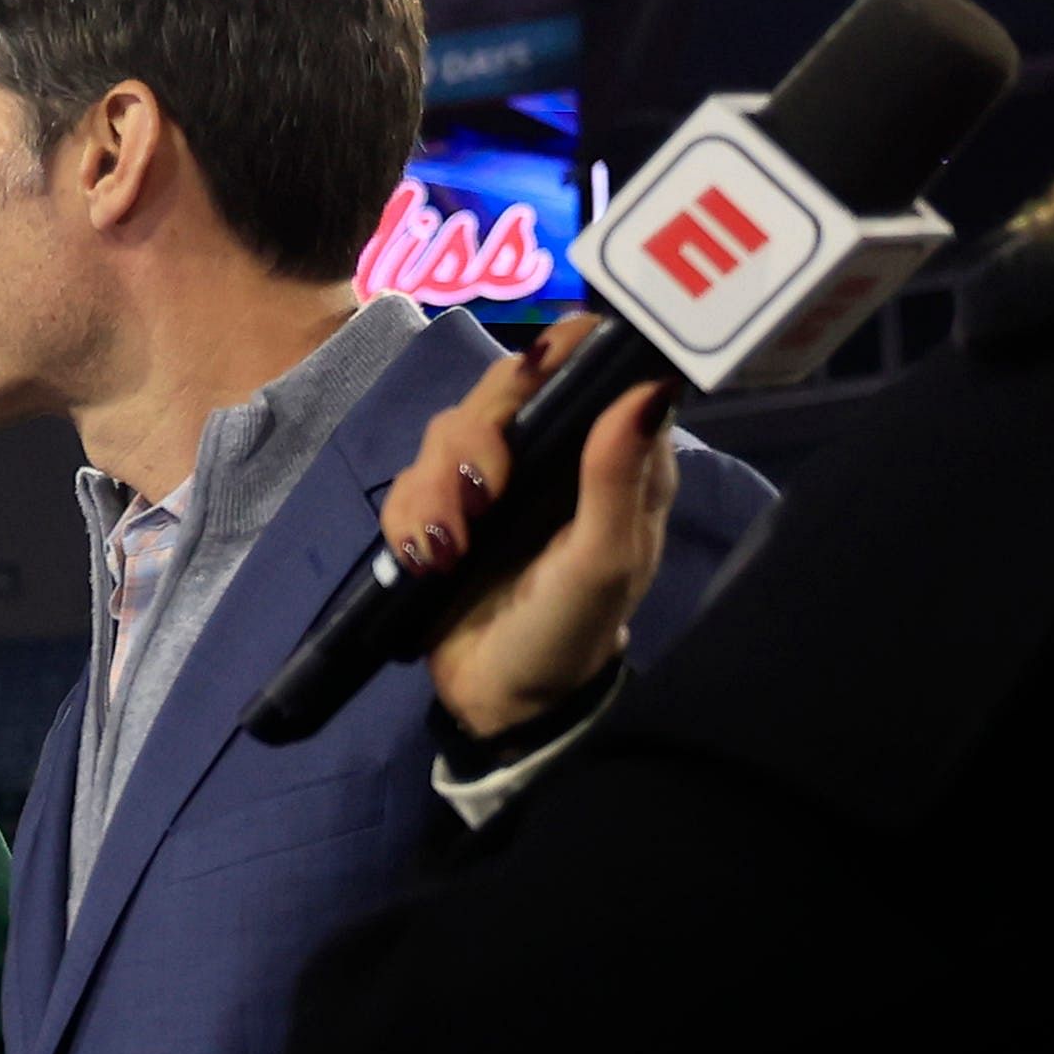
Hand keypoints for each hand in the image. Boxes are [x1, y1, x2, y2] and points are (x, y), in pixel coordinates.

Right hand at [391, 319, 683, 742]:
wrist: (504, 701)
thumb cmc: (571, 630)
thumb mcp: (604, 559)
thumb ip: (618, 474)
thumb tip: (647, 385)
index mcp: (612, 454)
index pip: (591, 365)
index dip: (561, 353)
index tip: (536, 371)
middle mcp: (554, 452)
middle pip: (504, 385)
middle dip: (478, 436)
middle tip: (484, 494)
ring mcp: (494, 479)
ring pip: (447, 432)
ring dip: (436, 490)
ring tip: (447, 552)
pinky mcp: (443, 509)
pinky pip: (407, 480)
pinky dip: (407, 519)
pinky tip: (425, 561)